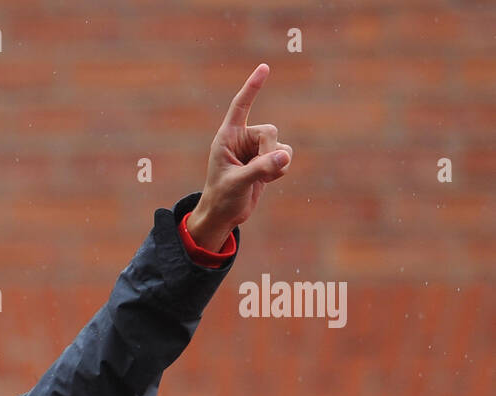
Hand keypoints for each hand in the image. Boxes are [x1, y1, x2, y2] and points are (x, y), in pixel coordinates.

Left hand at [186, 63, 292, 251]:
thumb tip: (285, 156)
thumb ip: (260, 169)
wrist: (224, 215)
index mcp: (227, 137)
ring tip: (258, 179)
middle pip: (270, 131)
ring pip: (281, 146)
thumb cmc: (221, 198)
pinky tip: (265, 181)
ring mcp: (256, 150)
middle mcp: (242, 139)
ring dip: (276, 164)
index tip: (264, 67)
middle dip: (269, 152)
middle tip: (258, 170)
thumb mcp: (237, 183)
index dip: (252, 87)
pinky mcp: (266, 160)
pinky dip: (280, 170)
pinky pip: (285, 157)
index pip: (240, 106)